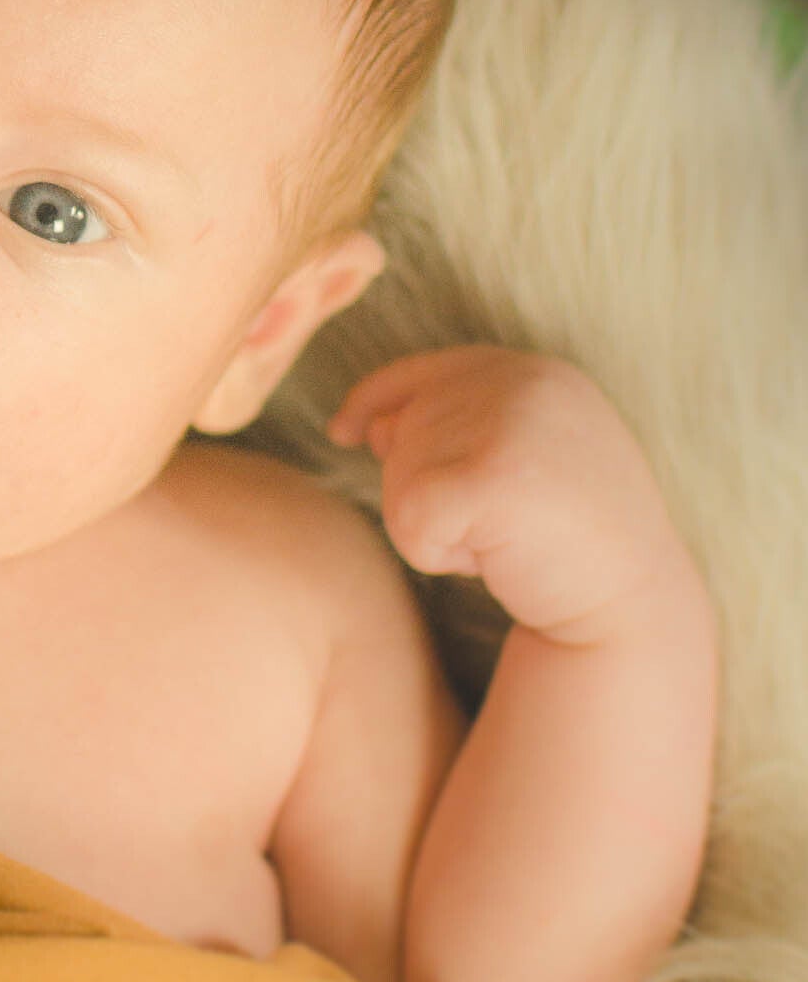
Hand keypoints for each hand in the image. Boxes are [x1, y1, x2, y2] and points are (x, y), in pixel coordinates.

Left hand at [327, 346, 686, 643]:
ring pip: (400, 476)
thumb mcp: (519, 463)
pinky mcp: (494, 475)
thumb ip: (454, 429)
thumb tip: (372, 426)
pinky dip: (436, 555)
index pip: (422, 370)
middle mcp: (525, 381)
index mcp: (535, 372)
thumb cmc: (570, 543)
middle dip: (425, 490)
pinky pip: (411, 518)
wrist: (634, 612)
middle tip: (498, 530)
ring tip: (504, 542)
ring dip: (435, 526)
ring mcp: (512, 423)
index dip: (373, 400)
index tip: (346, 432)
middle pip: (402, 428)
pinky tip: (493, 563)